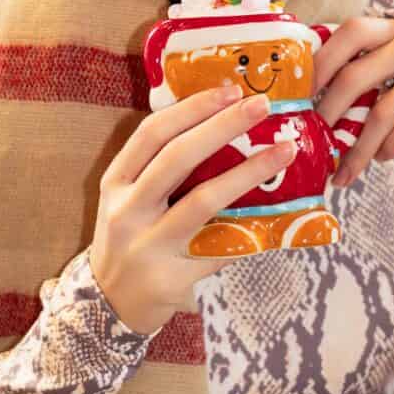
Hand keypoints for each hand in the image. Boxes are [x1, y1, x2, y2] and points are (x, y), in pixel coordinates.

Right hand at [88, 85, 295, 331]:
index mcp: (117, 183)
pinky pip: (221, 249)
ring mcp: (148, 246)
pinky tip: (282, 219)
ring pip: (203, 202)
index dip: (191, 108)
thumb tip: (223, 124)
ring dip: (249, 173)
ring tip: (284, 152)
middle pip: (177, 158)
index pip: (151, 134)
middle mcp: (127, 211)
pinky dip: (252, 233)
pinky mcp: (172, 279)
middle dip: (223, 126)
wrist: (109, 304)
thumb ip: (161, 169)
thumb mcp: (129, 199)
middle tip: (262, 106)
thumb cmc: (131, 239)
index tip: (228, 90)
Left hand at [313, 17, 393, 185]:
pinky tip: (378, 158)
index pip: (351, 34)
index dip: (323, 60)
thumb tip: (309, 87)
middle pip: (356, 78)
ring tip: (341, 173)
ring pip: (382, 114)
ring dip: (357, 148)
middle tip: (313, 138)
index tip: (303, 91)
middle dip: (329, 113)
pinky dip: (389, 147)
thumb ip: (362, 56)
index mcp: (389, 27)